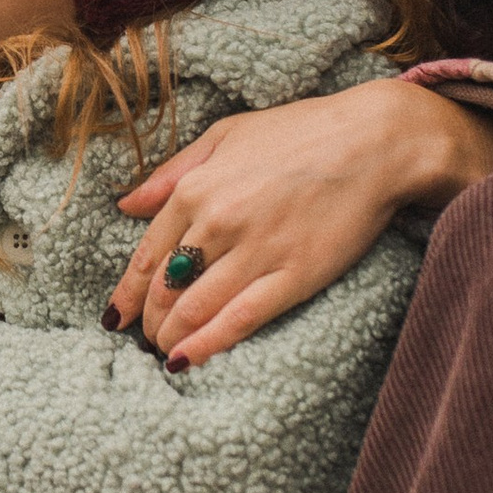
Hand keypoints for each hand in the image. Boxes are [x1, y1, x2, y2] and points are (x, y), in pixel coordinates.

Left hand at [109, 80, 492, 369]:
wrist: (376, 142)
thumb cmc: (303, 132)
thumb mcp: (227, 135)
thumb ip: (173, 172)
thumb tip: (126, 203)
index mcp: (196, 188)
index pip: (146, 256)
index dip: (127, 293)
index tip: (116, 316)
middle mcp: (218, 223)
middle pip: (165, 289)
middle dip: (148, 321)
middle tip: (146, 337)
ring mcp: (256, 251)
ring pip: (195, 310)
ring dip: (171, 337)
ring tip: (165, 351)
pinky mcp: (294, 276)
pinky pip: (239, 320)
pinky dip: (206, 345)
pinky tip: (186, 360)